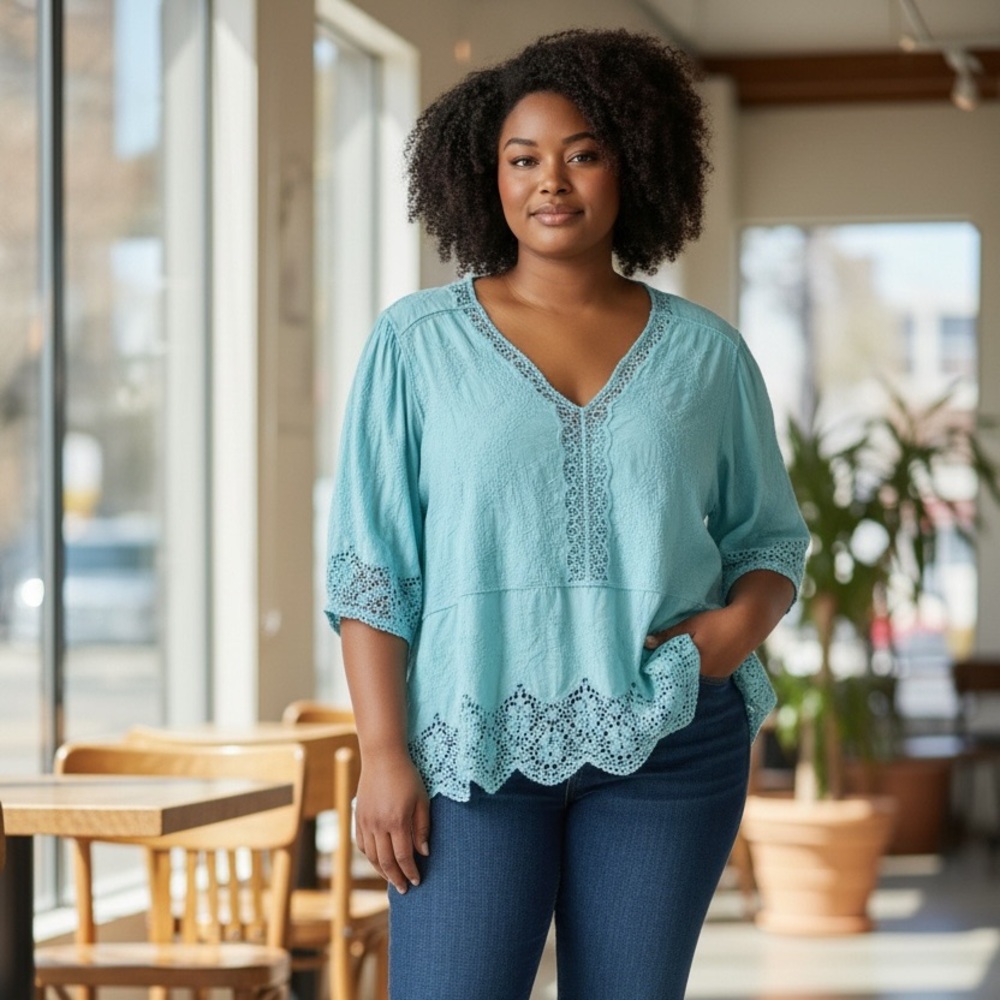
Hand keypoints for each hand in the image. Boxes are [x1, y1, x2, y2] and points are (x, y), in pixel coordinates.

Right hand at [354, 748, 429, 893]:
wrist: (382, 758)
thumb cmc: (407, 777)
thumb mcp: (422, 800)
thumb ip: (422, 827)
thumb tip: (423, 853)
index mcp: (396, 821)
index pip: (403, 856)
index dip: (410, 872)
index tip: (417, 882)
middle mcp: (378, 825)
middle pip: (386, 861)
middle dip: (396, 878)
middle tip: (404, 890)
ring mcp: (365, 822)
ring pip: (371, 856)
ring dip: (381, 871)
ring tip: (392, 879)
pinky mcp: (358, 817)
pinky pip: (361, 844)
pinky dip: (370, 856)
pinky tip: (378, 860)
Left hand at [644, 606, 754, 680]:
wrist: (748, 624)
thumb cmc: (717, 623)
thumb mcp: (690, 624)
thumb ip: (668, 635)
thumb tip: (645, 643)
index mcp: (697, 665)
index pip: (673, 677)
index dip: (660, 675)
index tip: (648, 672)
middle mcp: (707, 676)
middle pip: (682, 682)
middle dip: (670, 678)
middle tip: (654, 673)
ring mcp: (716, 677)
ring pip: (692, 682)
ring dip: (682, 677)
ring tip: (668, 670)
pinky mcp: (722, 675)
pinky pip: (703, 679)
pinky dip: (693, 674)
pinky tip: (686, 667)